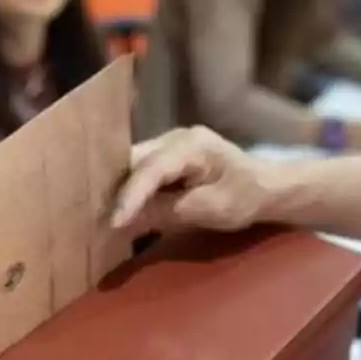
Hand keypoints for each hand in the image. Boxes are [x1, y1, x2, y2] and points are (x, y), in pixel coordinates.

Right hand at [111, 127, 264, 232]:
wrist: (264, 186)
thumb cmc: (244, 197)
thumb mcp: (211, 210)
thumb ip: (168, 211)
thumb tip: (126, 221)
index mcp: (193, 146)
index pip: (152, 169)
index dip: (131, 195)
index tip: (115, 222)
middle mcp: (175, 137)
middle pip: (134, 161)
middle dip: (115, 189)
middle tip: (96, 216)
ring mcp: (167, 143)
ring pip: (132, 164)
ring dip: (118, 189)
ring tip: (102, 213)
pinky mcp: (164, 156)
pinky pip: (139, 170)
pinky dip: (129, 188)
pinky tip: (118, 207)